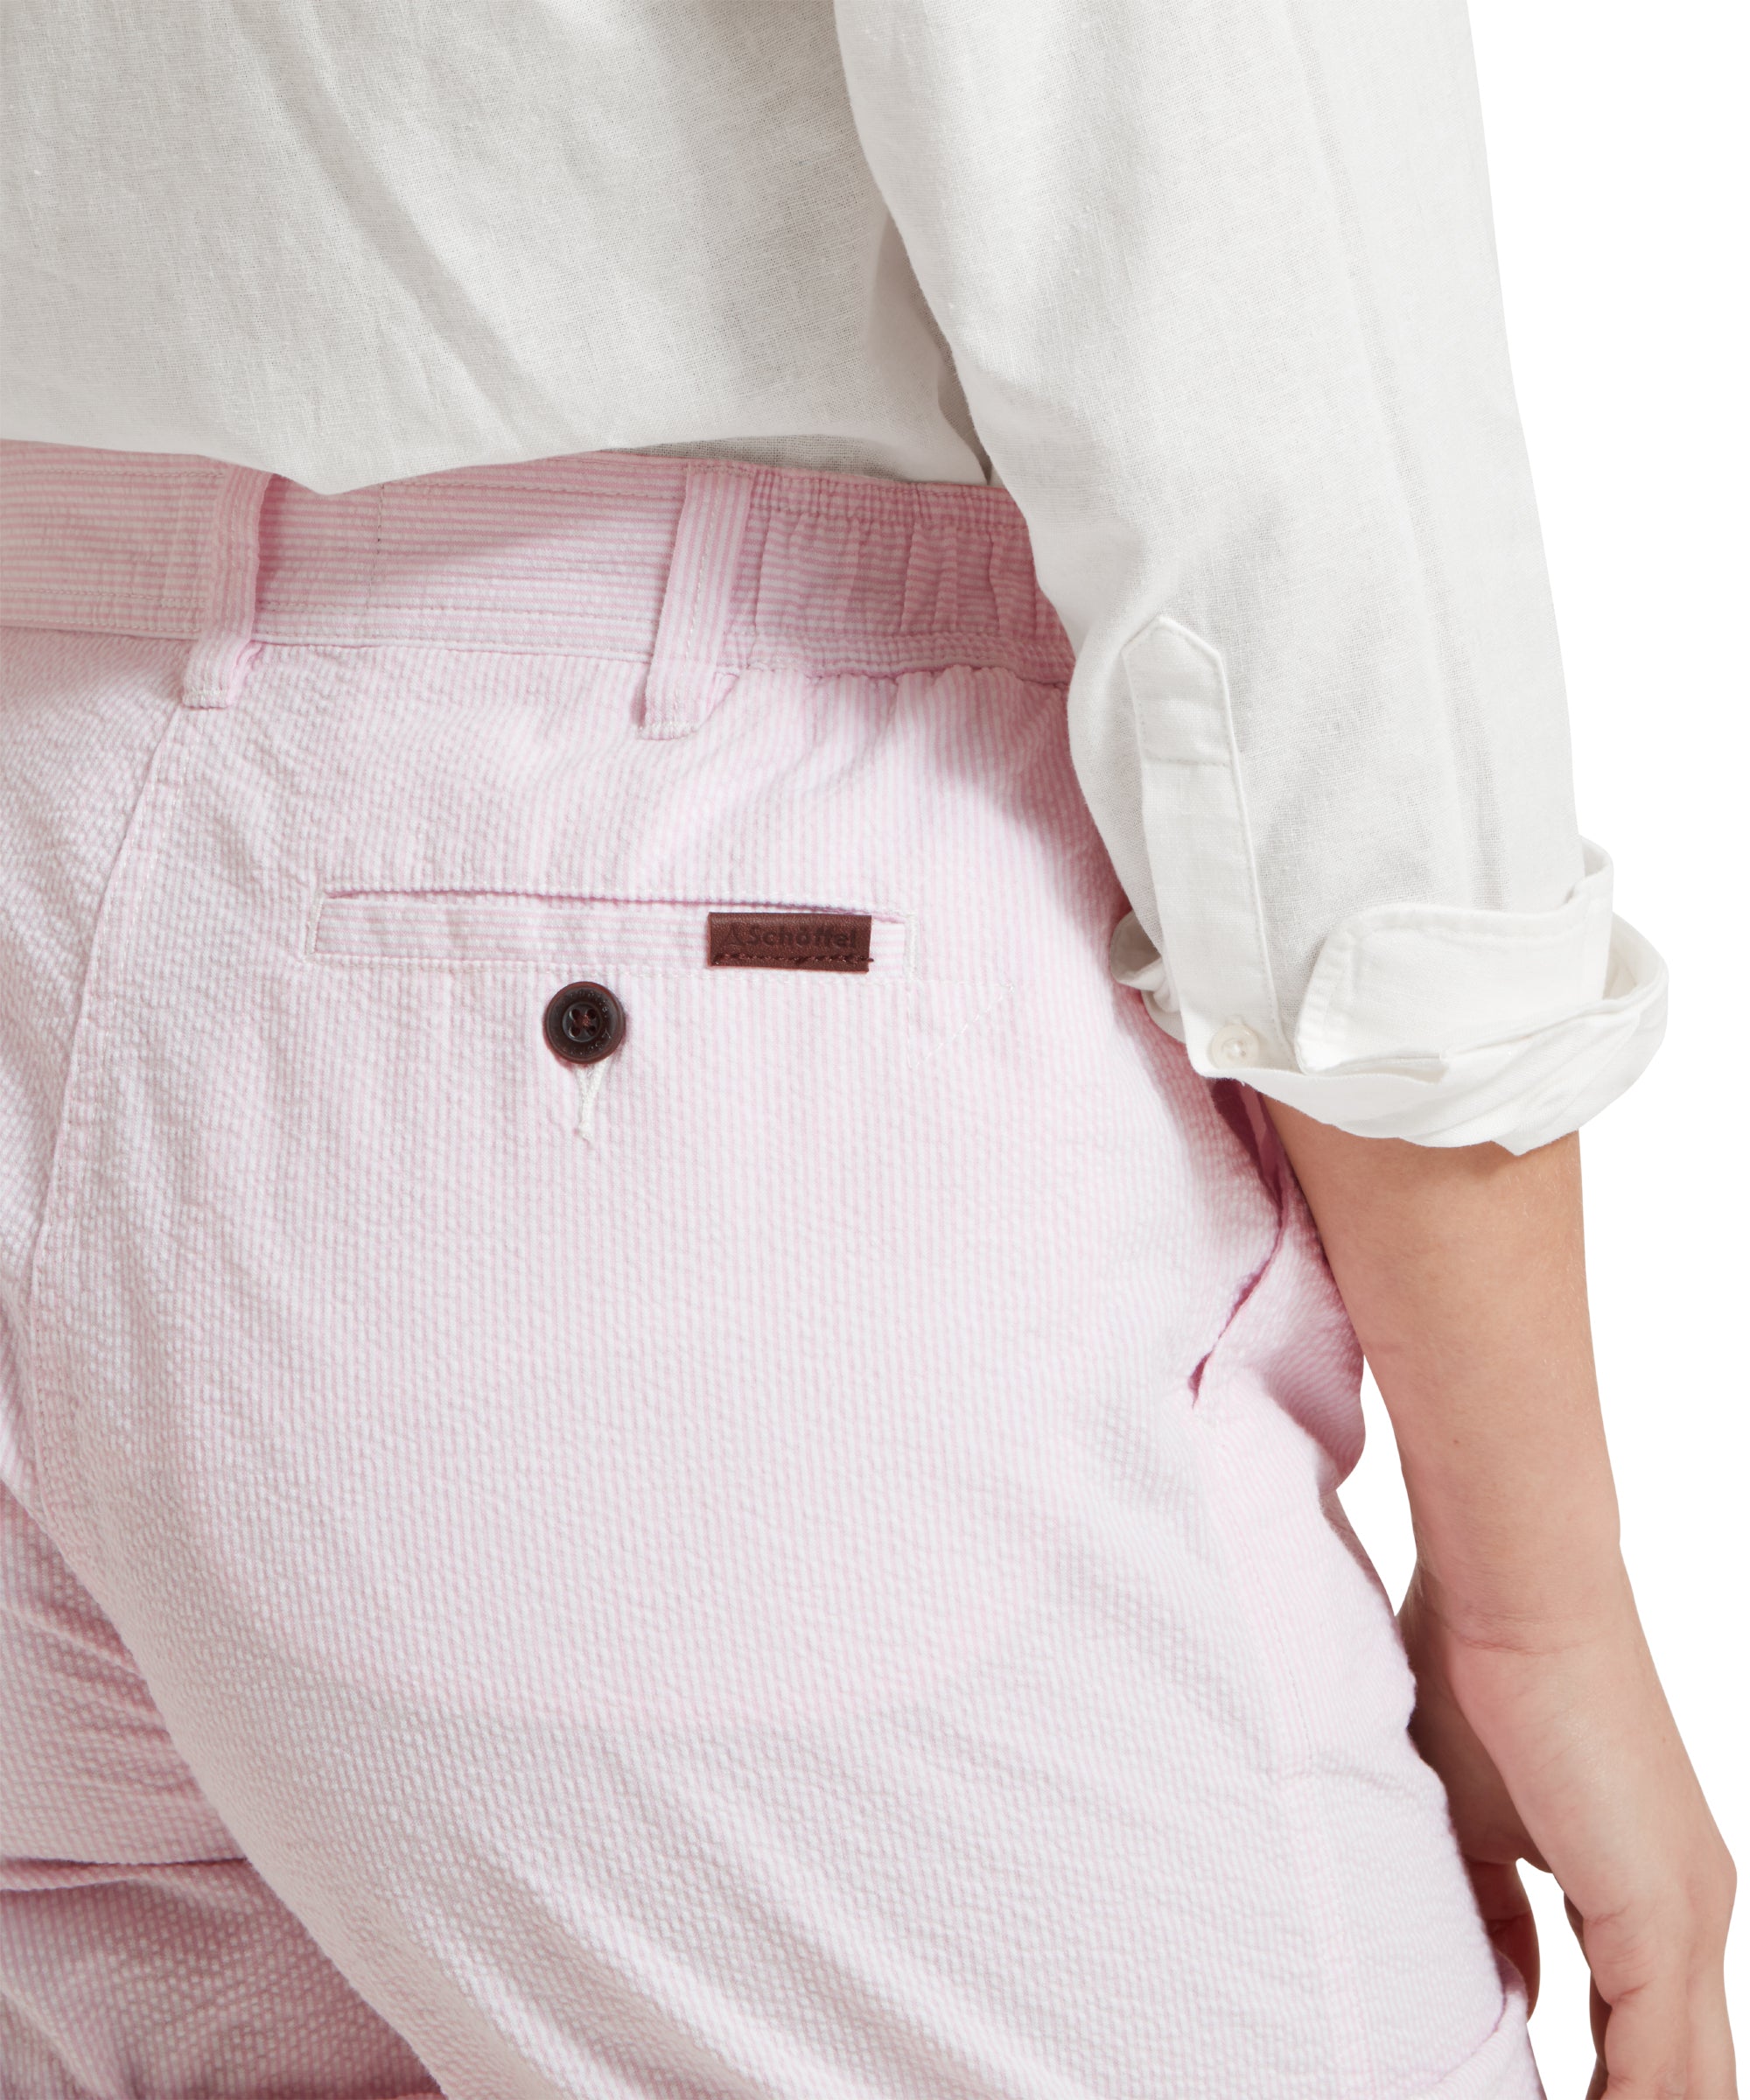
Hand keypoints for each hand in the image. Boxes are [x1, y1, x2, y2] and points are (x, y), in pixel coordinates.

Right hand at [1398, 1565, 1736, 2098]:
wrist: (1514, 1593)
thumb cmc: (1476, 1672)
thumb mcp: (1473, 1819)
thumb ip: (1495, 1911)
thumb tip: (1511, 1988)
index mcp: (1652, 1888)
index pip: (1642, 2035)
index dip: (1597, 2087)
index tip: (1526, 2097)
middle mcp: (1690, 1911)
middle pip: (1683, 2075)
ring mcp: (1688, 1916)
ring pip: (1686, 2083)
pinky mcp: (1663, 1916)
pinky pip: (1659, 2073)